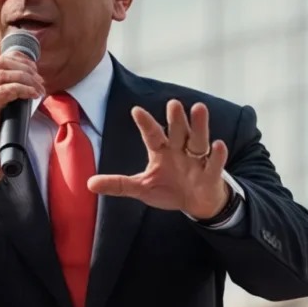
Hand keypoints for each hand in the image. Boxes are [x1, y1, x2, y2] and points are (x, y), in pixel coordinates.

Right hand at [0, 52, 44, 195]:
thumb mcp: (3, 121)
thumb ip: (11, 107)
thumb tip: (31, 97)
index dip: (19, 61)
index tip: (35, 70)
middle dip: (24, 67)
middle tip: (40, 80)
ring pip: (2, 75)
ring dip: (25, 78)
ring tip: (39, 89)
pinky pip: (2, 93)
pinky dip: (21, 90)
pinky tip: (32, 95)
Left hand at [87, 99, 229, 219]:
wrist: (197, 203)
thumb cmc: (169, 190)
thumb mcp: (142, 188)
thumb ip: (119, 185)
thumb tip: (89, 183)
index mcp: (162, 151)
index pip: (152, 135)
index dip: (145, 124)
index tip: (136, 110)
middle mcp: (180, 150)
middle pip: (177, 132)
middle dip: (175, 119)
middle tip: (172, 103)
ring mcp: (197, 160)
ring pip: (198, 140)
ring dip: (199, 125)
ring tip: (199, 108)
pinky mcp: (211, 174)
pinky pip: (214, 163)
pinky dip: (217, 155)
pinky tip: (218, 144)